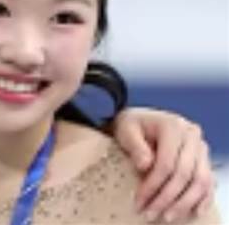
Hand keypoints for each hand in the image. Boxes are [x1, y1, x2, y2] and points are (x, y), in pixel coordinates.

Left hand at [112, 107, 214, 222]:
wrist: (141, 120)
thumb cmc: (132, 125)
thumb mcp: (125, 130)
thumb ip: (135, 146)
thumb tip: (145, 165)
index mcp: (173, 126)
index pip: (167, 162)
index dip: (154, 185)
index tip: (140, 201)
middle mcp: (192, 136)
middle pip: (185, 174)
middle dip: (167, 198)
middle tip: (150, 213)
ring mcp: (201, 148)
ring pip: (200, 180)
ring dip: (185, 202)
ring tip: (167, 217)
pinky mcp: (203, 158)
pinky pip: (209, 181)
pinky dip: (203, 198)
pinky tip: (194, 212)